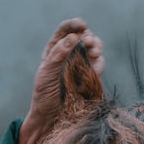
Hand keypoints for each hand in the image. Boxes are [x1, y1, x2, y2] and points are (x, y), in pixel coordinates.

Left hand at [18, 18, 103, 143]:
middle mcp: (68, 54)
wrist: (51, 118)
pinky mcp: (90, 76)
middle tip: (90, 43)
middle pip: (83, 36)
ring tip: (94, 52)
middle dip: (89, 36)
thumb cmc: (44, 95)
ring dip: (97, 47)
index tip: (82, 25)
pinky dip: (99, 64)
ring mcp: (80, 65)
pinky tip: (96, 68)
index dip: (74, 25)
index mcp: (54, 50)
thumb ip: (58, 54)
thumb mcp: (46, 74)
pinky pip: (99, 65)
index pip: (65, 30)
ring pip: (94, 48)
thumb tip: (73, 37)